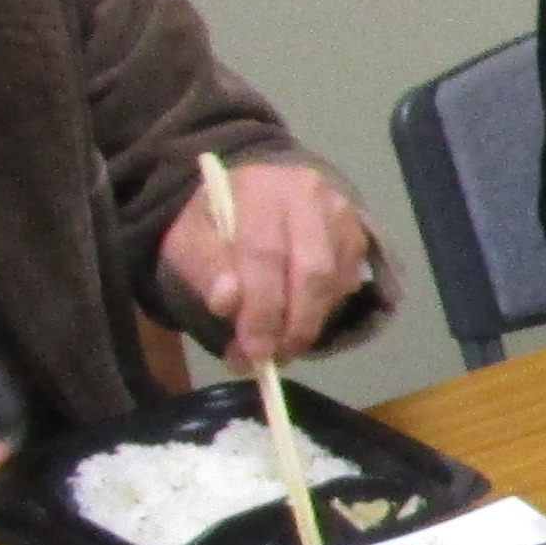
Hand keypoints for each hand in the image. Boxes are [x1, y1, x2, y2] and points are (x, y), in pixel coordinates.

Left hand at [165, 154, 373, 360]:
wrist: (245, 201)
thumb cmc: (213, 226)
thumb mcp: (189, 244)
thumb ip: (205, 270)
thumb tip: (227, 301)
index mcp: (258, 186)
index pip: (265, 253)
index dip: (261, 308)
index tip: (252, 351)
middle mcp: (307, 191)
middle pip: (311, 270)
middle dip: (292, 324)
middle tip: (272, 358)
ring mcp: (339, 211)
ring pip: (335, 281)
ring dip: (309, 324)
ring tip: (280, 347)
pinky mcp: (356, 232)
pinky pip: (348, 283)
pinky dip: (324, 311)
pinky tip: (297, 319)